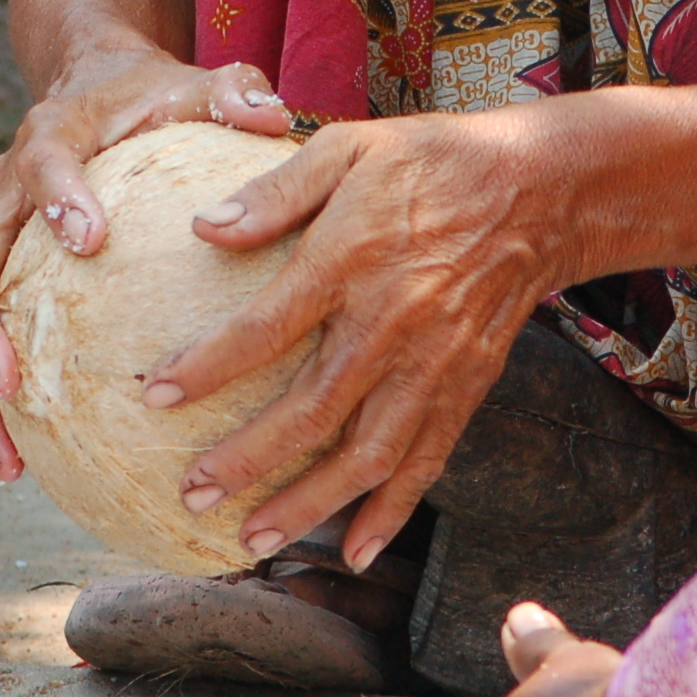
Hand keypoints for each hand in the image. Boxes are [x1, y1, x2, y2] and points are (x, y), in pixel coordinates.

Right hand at [0, 42, 290, 479]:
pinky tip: (19, 457)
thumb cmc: (151, 99)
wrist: (93, 86)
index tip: (89, 240)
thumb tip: (273, 115)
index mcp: (51, 137)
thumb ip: (234, 92)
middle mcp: (2, 190)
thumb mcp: (196, 84)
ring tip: (9, 453)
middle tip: (10, 382)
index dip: (57, 199)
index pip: (41, 162)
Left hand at [144, 101, 578, 568]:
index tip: (156, 397)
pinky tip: (354, 548)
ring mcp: (436, 362)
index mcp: (354, 257)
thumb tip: (203, 228)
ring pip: (368, 453)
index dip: (208, 366)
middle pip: (313, 410)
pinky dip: (391, 511)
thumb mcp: (350, 147)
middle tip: (191, 492)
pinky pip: (427, 460)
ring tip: (251, 538)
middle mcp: (394, 321)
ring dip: (308, 503)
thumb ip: (276, 191)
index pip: (267, 326)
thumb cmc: (431, 161)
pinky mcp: (468, 386)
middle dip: (248, 461)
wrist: (540, 191)